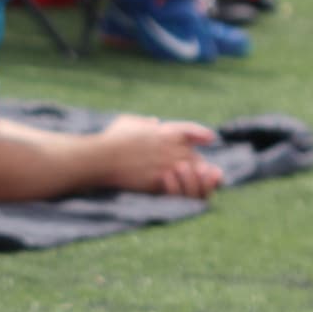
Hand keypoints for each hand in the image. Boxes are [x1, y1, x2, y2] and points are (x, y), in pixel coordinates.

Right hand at [96, 114, 221, 198]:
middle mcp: (171, 147)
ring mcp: (167, 164)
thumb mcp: (128, 122)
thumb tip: (154, 121)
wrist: (102, 159)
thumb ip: (143, 122)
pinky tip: (181, 190)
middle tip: (200, 169)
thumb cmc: (111, 139)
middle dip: (197, 162)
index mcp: (165, 131)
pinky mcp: (160, 181)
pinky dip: (182, 188)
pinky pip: (178, 186)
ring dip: (193, 177)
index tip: (210, 138)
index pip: (191, 130)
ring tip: (193, 182)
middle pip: (195, 155)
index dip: (202, 134)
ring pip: (191, 172)